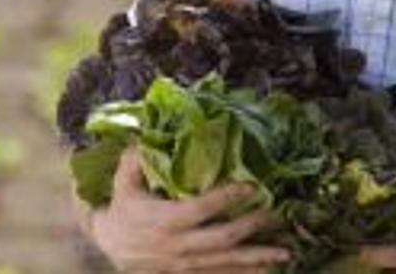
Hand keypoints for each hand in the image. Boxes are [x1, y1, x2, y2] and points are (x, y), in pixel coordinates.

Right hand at [83, 147, 289, 271]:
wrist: (109, 248)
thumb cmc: (123, 210)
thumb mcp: (124, 184)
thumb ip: (136, 161)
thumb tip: (147, 136)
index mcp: (162, 220)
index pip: (198, 210)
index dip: (225, 198)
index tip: (251, 186)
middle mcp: (176, 245)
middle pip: (220, 239)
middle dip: (251, 226)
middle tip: (277, 214)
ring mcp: (185, 263)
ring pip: (226, 262)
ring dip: (257, 257)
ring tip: (286, 252)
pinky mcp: (190, 273)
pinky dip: (246, 273)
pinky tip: (270, 267)